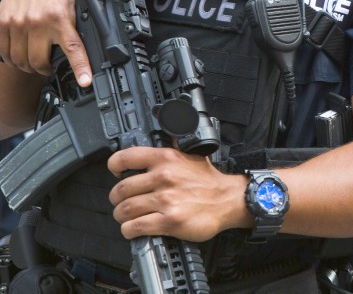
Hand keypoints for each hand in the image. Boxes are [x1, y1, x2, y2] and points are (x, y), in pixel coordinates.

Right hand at [0, 0, 91, 86]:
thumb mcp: (72, 9)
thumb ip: (76, 28)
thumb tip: (93, 49)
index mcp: (60, 19)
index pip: (73, 48)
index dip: (80, 67)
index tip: (85, 81)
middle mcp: (37, 21)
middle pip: (38, 62)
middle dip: (43, 70)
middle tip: (47, 68)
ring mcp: (17, 22)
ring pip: (19, 60)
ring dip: (27, 67)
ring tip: (33, 61)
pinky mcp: (1, 23)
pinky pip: (4, 52)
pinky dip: (12, 59)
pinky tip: (19, 55)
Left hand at [108, 147, 249, 241]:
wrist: (228, 200)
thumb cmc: (209, 180)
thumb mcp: (191, 155)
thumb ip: (173, 147)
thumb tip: (164, 132)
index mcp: (167, 158)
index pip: (126, 157)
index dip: (114, 166)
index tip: (116, 173)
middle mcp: (164, 177)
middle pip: (121, 189)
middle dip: (117, 198)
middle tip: (122, 201)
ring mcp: (166, 199)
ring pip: (125, 210)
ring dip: (122, 216)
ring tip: (127, 217)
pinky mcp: (169, 220)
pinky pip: (135, 227)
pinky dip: (129, 230)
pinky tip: (134, 228)